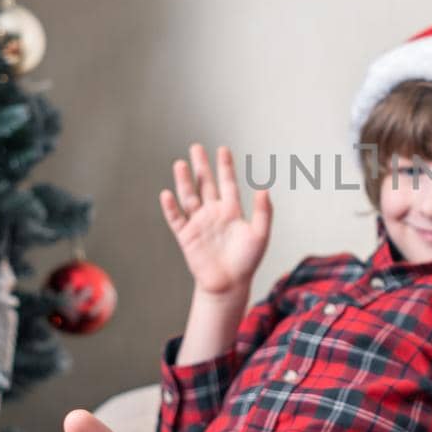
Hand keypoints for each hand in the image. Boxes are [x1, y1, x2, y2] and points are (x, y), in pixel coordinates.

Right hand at [160, 143, 272, 298]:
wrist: (229, 285)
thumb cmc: (247, 261)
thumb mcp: (260, 235)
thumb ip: (264, 212)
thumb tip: (264, 188)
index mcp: (232, 211)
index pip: (227, 183)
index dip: (225, 167)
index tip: (223, 149)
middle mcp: (213, 213)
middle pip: (205, 184)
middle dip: (201, 166)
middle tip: (196, 147)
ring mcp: (199, 223)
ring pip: (189, 197)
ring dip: (184, 181)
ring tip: (180, 164)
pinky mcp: (186, 236)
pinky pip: (177, 218)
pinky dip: (171, 207)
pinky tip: (167, 194)